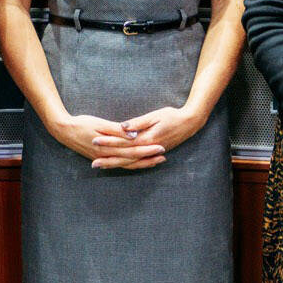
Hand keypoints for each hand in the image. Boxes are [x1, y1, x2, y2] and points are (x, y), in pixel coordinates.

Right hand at [43, 111, 155, 165]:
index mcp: (108, 147)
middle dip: (149, 158)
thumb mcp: (99, 124)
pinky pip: (120, 164)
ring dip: (142, 163)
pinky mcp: (102, 158)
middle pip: (132, 160)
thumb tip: (133, 135)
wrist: (63, 131)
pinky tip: (139, 162)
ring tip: (156, 160)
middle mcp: (108, 156)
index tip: (161, 147)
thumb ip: (116, 131)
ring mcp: (104, 159)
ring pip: (127, 164)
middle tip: (163, 155)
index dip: (147, 149)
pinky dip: (132, 164)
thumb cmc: (81, 123)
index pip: (132, 150)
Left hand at [90, 105, 206, 169]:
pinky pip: (138, 161)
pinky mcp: (153, 152)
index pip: (123, 143)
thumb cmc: (172, 116)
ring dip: (115, 164)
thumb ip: (138, 123)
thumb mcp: (155, 116)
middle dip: (108, 159)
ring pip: (130, 162)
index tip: (94, 141)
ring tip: (102, 166)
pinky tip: (118, 164)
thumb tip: (123, 127)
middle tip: (93, 163)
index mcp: (146, 139)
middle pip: (124, 157)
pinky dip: (127, 164)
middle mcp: (147, 149)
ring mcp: (151, 152)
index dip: (108, 143)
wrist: (190, 123)